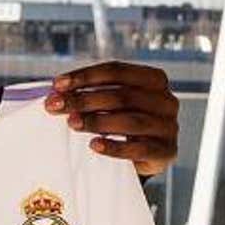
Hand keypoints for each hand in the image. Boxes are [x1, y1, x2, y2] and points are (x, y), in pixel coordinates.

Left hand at [46, 60, 178, 176]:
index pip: (116, 71)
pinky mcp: (167, 152)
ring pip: (131, 121)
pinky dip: (115, 147)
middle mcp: (166, 100)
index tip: (57, 85)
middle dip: (84, 99)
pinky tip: (94, 145)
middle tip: (56, 106)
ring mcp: (169, 127)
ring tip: (72, 123)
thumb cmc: (121, 118)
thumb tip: (55, 94)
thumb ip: (89, 93)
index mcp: (154, 79)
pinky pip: (140, 149)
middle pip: (122, 96)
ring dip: (97, 121)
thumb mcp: (109, 100)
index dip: (85, 76)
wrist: (141, 153)